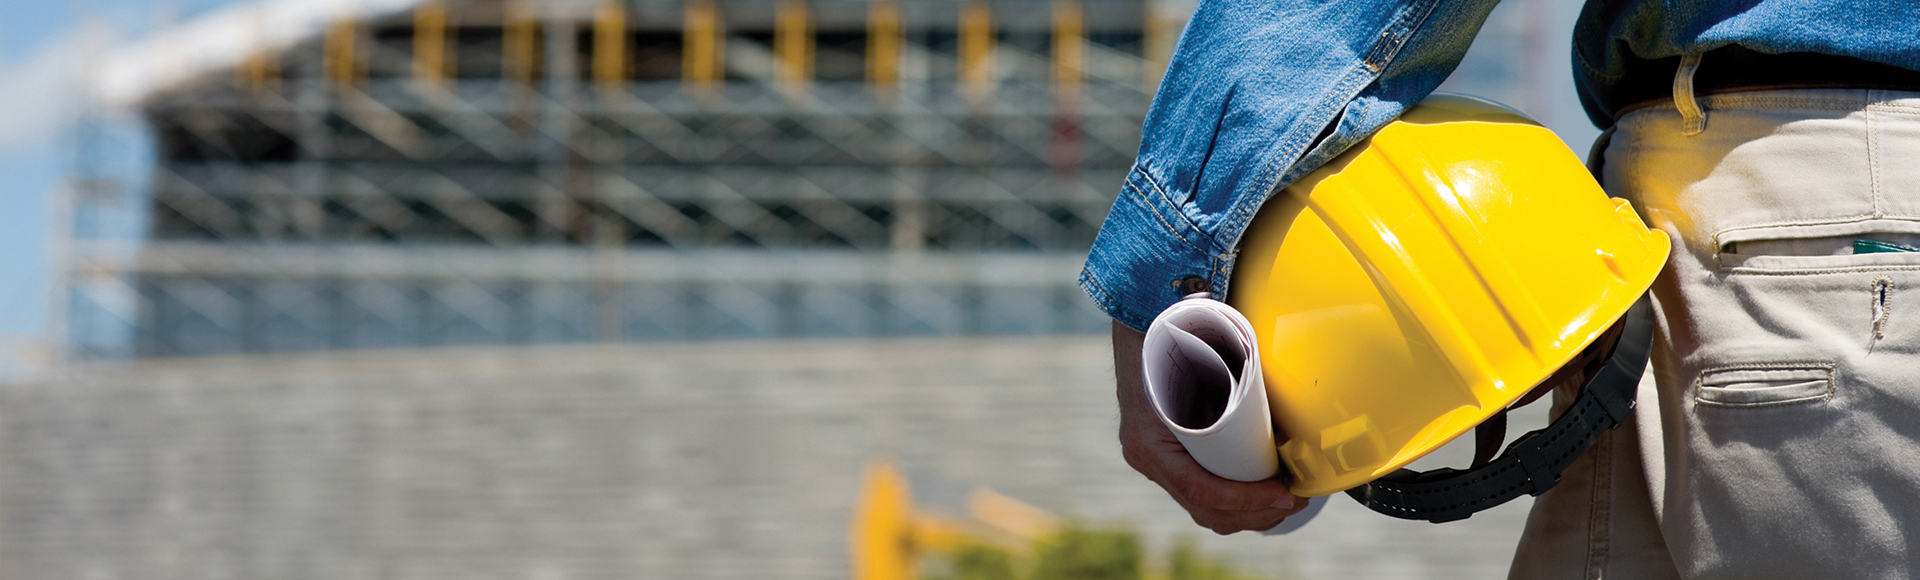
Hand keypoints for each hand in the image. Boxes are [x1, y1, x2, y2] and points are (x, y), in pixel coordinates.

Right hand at [1112, 320, 1306, 534]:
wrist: (1142, 326)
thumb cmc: (1175, 338)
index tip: (1284, 492)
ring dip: (1248, 513)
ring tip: (1286, 499)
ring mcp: (1153, 462)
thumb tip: (1287, 410)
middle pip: (1204, 509)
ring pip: (1203, 509)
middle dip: (1256, 513)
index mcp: (1149, 439)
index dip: (1245, 499)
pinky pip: (1199, 495)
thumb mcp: (1202, 356)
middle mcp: (1146, 458)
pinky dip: (1233, 502)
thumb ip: (1234, 376)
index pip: (1200, 489)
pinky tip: (1262, 497)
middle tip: (1297, 498)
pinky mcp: (1166, 460)